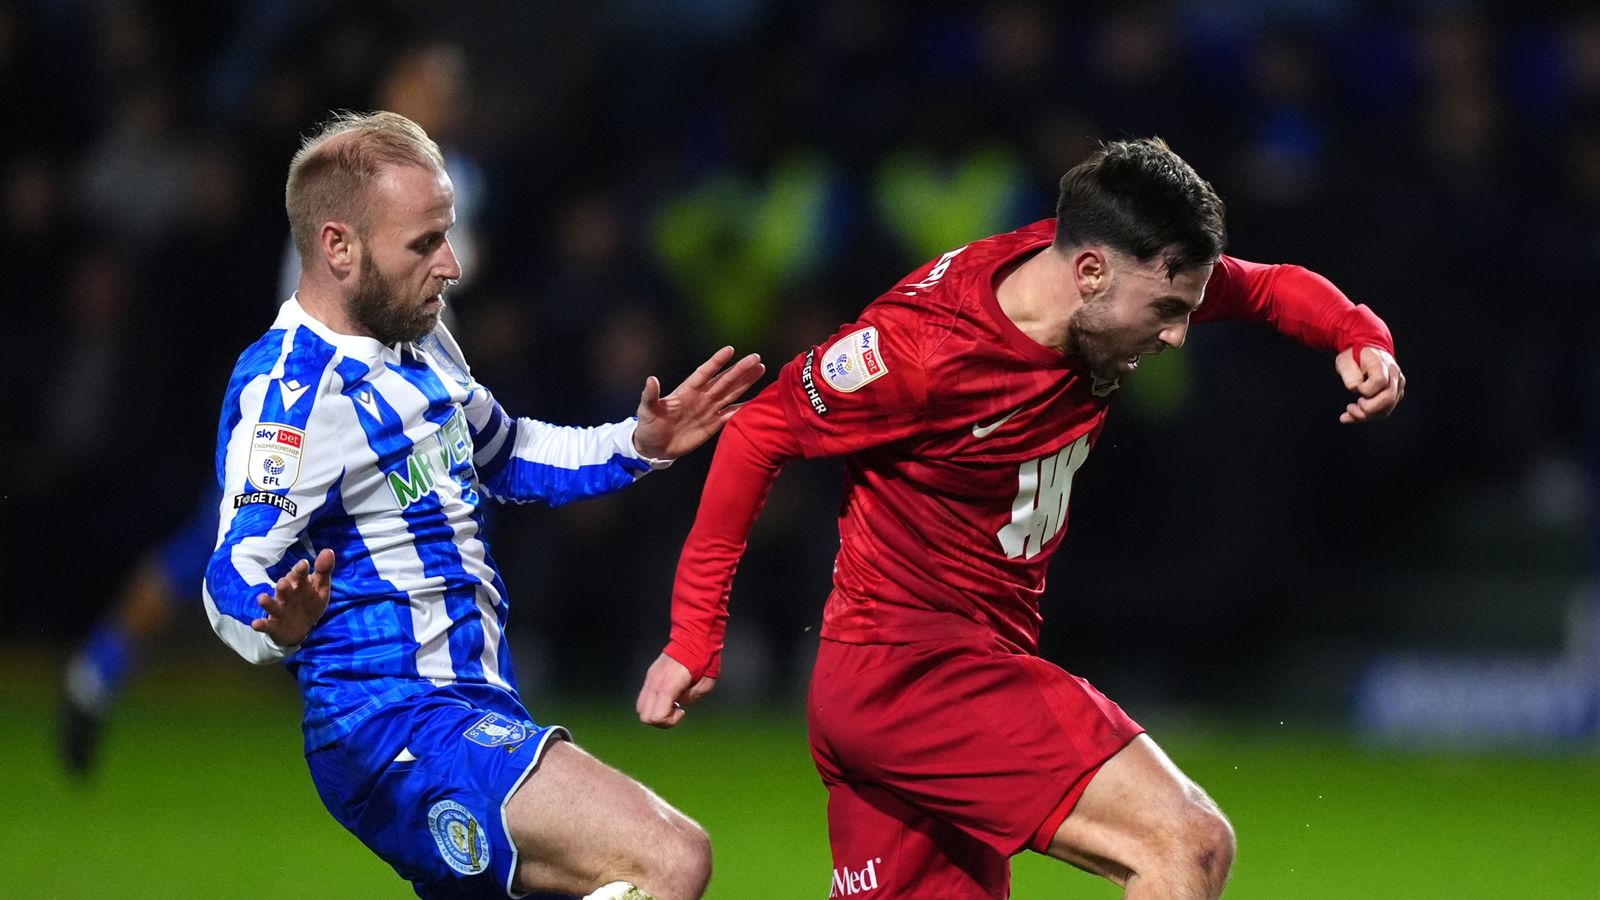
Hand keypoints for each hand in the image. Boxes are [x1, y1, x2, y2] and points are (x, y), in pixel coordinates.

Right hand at [252, 548, 333, 647]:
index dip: (301, 570)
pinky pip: (266, 625)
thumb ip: (324, 571)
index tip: (304, 564)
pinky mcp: (273, 625)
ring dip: (267, 602)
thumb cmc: (309, 603)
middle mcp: (286, 596)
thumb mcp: (320, 588)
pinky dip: (261, 624)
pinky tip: (255, 624)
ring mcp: (278, 610)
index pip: (299, 575)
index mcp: (299, 585)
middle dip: (284, 585)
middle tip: (284, 582)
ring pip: (272, 605)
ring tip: (262, 598)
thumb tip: (328, 550)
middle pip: (284, 589)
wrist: (299, 629)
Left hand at [633, 346, 764, 460]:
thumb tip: (651, 380)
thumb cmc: (649, 425)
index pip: (705, 372)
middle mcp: (701, 397)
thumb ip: (650, 395)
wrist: (654, 447)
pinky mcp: (713, 425)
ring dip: (746, 383)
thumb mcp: (646, 409)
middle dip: (740, 370)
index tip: (730, 350)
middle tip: (756, 358)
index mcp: (687, 390)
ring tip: (760, 370)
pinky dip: (744, 409)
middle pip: (724, 381)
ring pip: (731, 393)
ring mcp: (709, 410)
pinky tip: (757, 401)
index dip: (716, 362)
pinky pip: (731, 414)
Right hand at [636, 652, 717, 728]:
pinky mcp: (650, 675)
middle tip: (677, 710)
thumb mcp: (706, 684)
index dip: (669, 722)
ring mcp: (650, 678)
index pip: (656, 716)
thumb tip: (678, 703)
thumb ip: (691, 698)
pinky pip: (644, 698)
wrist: (694, 636)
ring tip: (673, 703)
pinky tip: (669, 696)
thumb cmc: (704, 659)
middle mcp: (654, 683)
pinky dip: (654, 703)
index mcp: (668, 686)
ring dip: (656, 712)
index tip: (682, 711)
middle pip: (644, 716)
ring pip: (640, 708)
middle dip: (661, 720)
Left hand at [1335, 346, 1405, 423]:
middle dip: (1367, 409)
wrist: (1367, 352)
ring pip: (1388, 408)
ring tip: (1349, 412)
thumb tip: (1355, 388)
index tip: (1356, 387)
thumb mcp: (1345, 360)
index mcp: (1382, 362)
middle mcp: (1394, 374)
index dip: (1366, 389)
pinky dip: (1368, 416)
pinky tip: (1352, 416)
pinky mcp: (1395, 395)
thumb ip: (1349, 373)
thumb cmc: (1354, 356)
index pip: (1380, 381)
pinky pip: (1385, 410)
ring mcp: (1397, 385)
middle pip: (1388, 398)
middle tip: (1351, 407)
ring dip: (1366, 416)